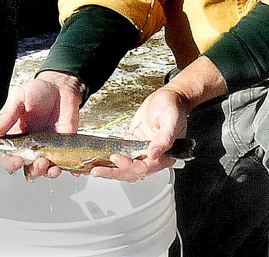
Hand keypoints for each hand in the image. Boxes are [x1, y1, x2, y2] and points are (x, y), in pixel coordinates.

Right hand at [0, 71, 84, 179]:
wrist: (61, 86)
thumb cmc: (38, 91)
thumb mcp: (19, 98)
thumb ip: (8, 116)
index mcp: (18, 136)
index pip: (9, 157)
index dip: (11, 163)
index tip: (18, 160)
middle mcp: (32, 146)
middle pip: (28, 168)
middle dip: (34, 170)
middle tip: (40, 161)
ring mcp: (49, 148)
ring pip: (45, 170)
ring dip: (48, 173)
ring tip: (53, 167)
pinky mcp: (64, 147)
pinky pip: (65, 163)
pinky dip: (68, 170)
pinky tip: (71, 170)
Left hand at [88, 54, 224, 182]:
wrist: (170, 97)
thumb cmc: (173, 107)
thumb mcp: (171, 120)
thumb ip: (164, 139)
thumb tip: (153, 153)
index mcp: (164, 155)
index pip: (144, 168)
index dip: (129, 166)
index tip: (116, 159)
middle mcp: (153, 156)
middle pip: (132, 171)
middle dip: (114, 172)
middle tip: (97, 171)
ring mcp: (143, 150)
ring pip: (126, 166)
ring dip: (111, 169)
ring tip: (95, 169)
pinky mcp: (135, 142)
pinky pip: (123, 153)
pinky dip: (112, 159)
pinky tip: (101, 159)